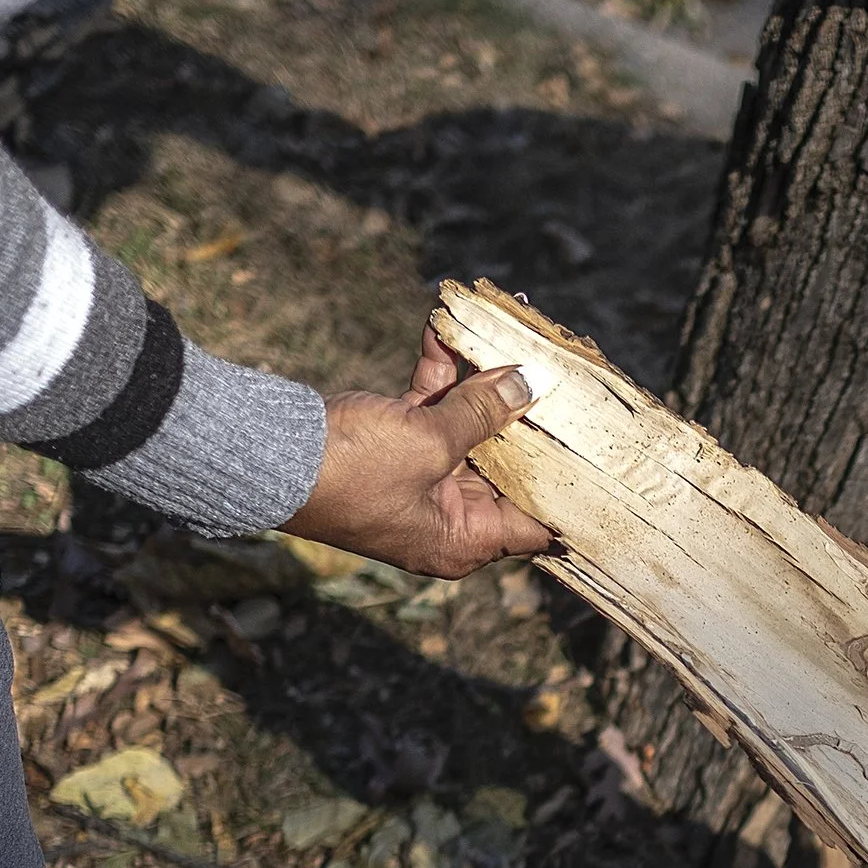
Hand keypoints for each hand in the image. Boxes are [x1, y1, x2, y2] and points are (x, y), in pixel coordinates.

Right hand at [282, 332, 552, 579]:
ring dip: (483, 379)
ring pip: (470, 426)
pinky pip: (430, 406)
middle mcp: (447, 516)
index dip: (569, 489)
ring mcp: (421, 478)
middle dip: (529, 414)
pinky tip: (446, 327)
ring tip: (511, 333)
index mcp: (464, 540)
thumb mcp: (429, 442)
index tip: (603, 456)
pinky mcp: (394, 444)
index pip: (537, 522)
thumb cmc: (351, 471)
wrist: (265, 457)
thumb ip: (483, 412)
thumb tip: (527, 385)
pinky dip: (439, 371)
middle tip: (564, 374)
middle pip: (508, 463)